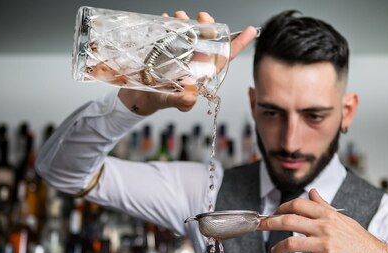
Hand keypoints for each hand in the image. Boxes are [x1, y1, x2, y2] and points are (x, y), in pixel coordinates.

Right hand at [118, 11, 257, 115]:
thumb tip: (191, 98)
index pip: (222, 58)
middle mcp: (194, 63)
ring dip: (188, 23)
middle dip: (209, 26)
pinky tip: (166, 18)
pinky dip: (171, 24)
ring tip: (179, 15)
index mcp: (199, 75)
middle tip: (202, 17)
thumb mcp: (166, 102)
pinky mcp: (167, 50)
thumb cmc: (155, 101)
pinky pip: (173, 34)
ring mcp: (181, 55)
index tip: (251, 31)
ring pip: (192, 35)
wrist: (137, 96)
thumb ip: (179, 102)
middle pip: (209, 41)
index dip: (236, 45)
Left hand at [257, 189, 387, 252]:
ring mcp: (325, 245)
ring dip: (277, 248)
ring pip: (290, 243)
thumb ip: (325, 206)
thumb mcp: (343, 220)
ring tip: (275, 251)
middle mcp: (326, 227)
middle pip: (288, 220)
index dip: (281, 208)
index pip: (298, 204)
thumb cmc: (360, 241)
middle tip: (259, 226)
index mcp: (328, 215)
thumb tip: (312, 192)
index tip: (272, 213)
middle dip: (269, 223)